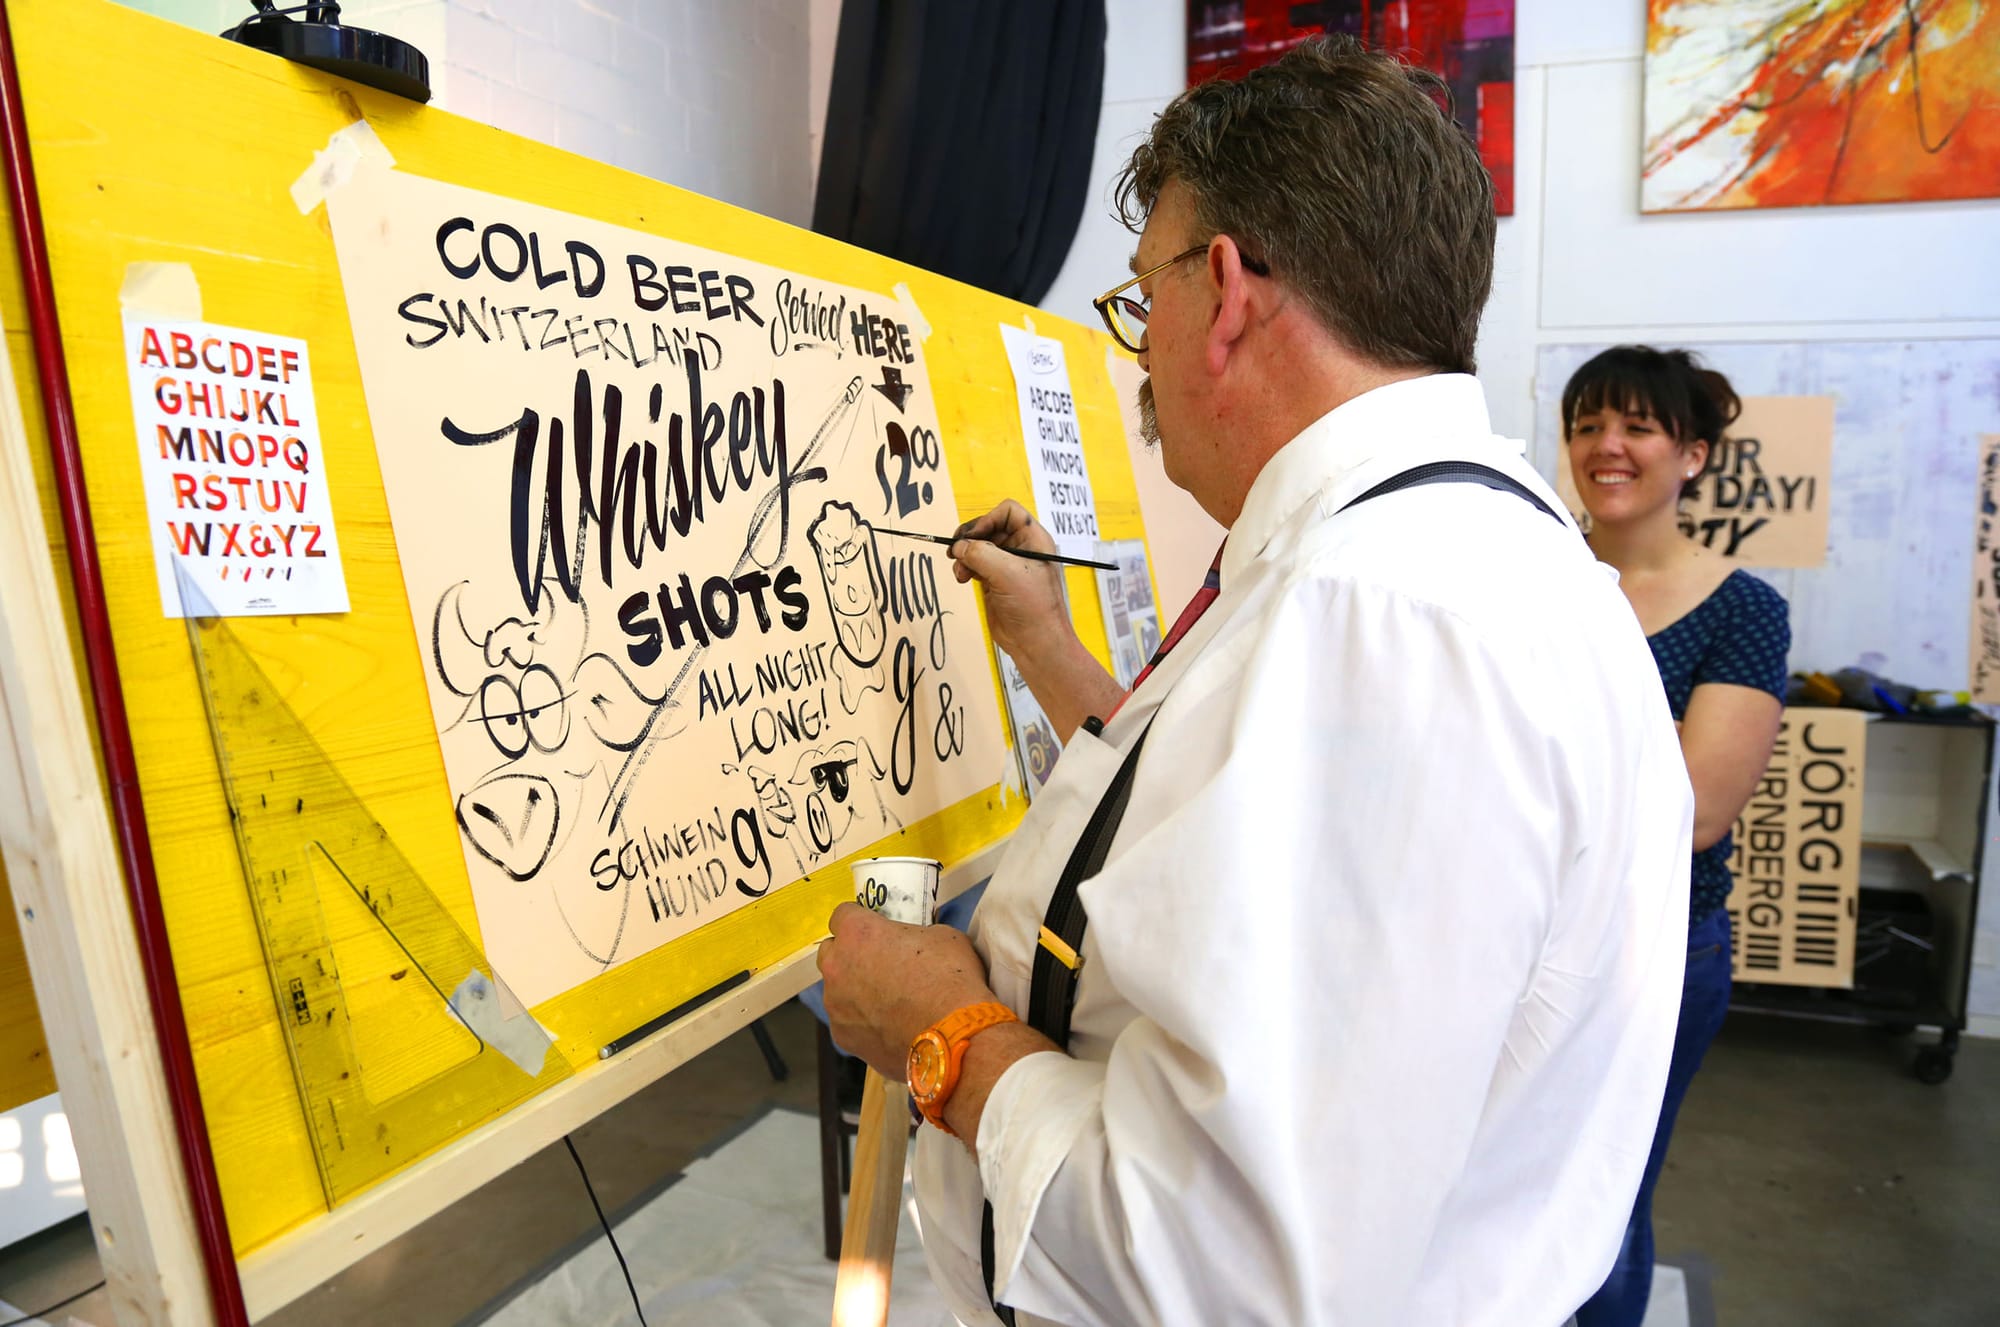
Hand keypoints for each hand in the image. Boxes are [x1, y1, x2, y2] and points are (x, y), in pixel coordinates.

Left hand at [817, 902, 996, 1078]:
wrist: (951, 1037)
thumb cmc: (950, 978)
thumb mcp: (941, 937)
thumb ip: (914, 936)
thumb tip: (912, 946)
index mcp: (857, 933)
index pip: (842, 915)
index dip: (860, 921)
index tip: (876, 930)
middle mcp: (836, 966)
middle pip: (830, 952)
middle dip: (849, 955)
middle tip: (879, 964)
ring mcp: (835, 1005)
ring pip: (836, 991)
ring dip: (855, 991)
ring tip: (888, 1004)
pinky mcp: (842, 1037)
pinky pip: (847, 1023)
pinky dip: (863, 1023)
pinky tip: (889, 1029)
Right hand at [949, 500, 1071, 662]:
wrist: (1035, 643)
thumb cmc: (1035, 608)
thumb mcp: (1007, 573)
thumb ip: (981, 553)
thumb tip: (959, 546)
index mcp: (1034, 540)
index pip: (1008, 512)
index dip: (988, 519)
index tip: (975, 537)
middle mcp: (1021, 549)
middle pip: (989, 527)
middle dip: (971, 538)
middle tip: (957, 549)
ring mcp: (1007, 565)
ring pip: (978, 546)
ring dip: (965, 554)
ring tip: (960, 570)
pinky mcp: (995, 581)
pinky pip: (975, 564)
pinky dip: (965, 567)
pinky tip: (962, 578)